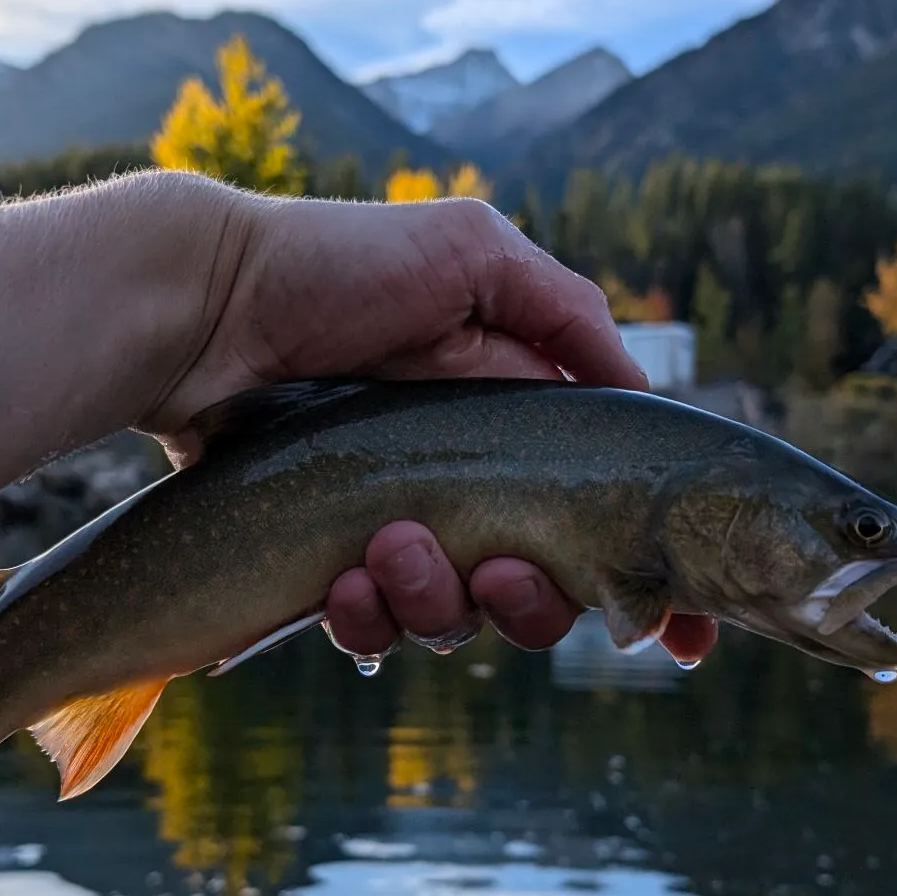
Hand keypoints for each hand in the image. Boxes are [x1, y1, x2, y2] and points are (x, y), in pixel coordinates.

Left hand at [142, 186, 717, 662]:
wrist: (210, 307)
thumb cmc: (340, 268)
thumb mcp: (473, 253)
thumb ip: (568, 315)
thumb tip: (640, 397)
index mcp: (522, 425)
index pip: (609, 522)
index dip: (653, 588)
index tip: (686, 642)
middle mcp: (473, 488)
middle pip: (545, 594)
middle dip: (534, 601)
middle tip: (502, 568)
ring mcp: (403, 529)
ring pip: (461, 621)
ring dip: (439, 601)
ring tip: (388, 547)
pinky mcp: (332, 563)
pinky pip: (375, 630)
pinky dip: (369, 620)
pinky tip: (342, 581)